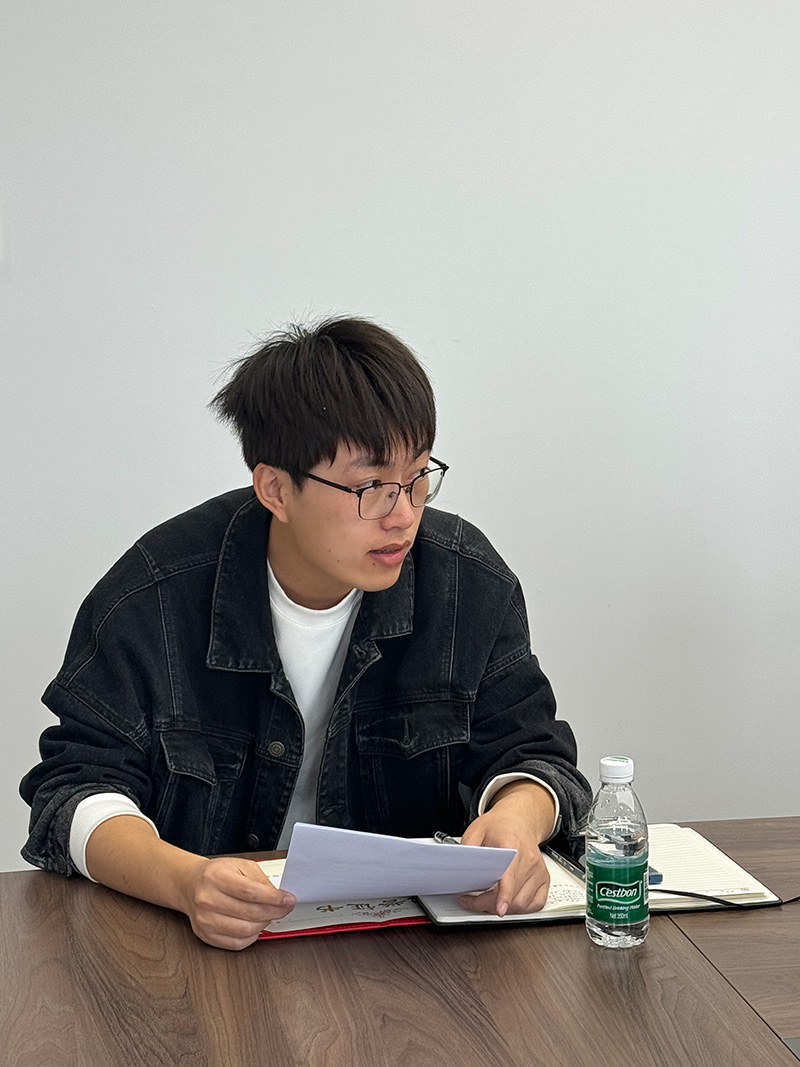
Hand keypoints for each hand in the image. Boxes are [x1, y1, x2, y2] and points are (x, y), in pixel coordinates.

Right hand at [181, 856, 295, 949]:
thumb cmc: (216, 874)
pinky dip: (252, 937)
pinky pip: (236, 943)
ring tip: (268, 915)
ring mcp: (205, 920)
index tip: (288, 900)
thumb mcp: (240, 865)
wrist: (190, 885)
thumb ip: (260, 879)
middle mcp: (207, 899)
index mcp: (216, 877)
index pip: (251, 892)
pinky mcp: (205, 935)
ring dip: (264, 924)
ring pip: (245, 931)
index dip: (274, 898)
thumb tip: (278, 896)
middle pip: (250, 913)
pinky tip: (255, 926)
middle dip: (274, 912)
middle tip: (284, 908)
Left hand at [458, 781, 554, 916]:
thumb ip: (468, 848)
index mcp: (513, 846)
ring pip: (522, 904)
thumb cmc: (500, 826)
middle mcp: (530, 860)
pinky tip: (509, 902)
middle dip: (488, 904)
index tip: (500, 909)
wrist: (519, 820)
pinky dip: (521, 908)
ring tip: (486, 901)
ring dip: (502, 909)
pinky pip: (536, 904)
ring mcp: (539, 871)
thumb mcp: (477, 829)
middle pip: (512, 895)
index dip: (504, 895)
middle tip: (471, 901)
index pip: (510, 876)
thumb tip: (461, 868)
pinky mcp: (544, 879)